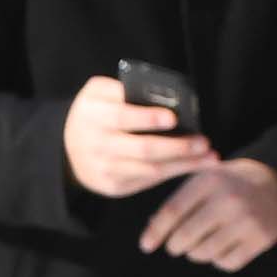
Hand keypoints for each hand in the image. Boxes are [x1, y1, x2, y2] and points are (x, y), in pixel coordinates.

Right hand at [64, 74, 215, 198]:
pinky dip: (174, 173)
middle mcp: (97, 146)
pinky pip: (148, 181)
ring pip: (150, 169)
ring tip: (209, 156)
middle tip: (203, 141)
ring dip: (183, 164)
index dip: (147, 119)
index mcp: (93, 116)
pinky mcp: (113, 186)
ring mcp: (105, 170)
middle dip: (176, 147)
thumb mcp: (98, 92)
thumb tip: (161, 95)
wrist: (67, 148)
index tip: (173, 117)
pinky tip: (194, 165)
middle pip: (141, 149)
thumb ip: (122, 89)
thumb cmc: (94, 113)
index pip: (121, 118)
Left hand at [139, 157, 276, 269]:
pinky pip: (226, 263)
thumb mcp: (204, 181)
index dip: (155, 232)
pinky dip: (219, 260)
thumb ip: (177, 201)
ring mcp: (246, 221)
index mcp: (209, 181)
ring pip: (203, 254)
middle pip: (184, 237)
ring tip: (203, 242)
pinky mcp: (261, 239)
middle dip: (175, 246)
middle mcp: (228, 200)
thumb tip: (150, 230)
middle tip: (178, 244)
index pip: (172, 212)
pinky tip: (224, 246)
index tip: (146, 246)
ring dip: (196, 254)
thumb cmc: (228, 185)